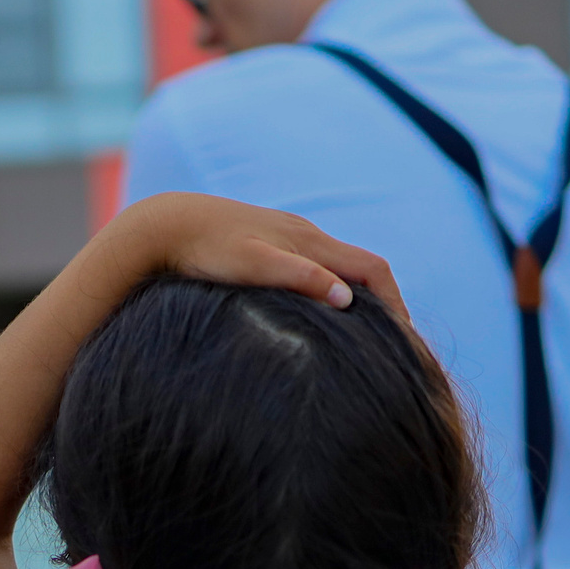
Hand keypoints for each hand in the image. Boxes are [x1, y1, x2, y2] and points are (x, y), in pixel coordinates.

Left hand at [113, 193, 406, 319]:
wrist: (164, 225)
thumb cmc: (206, 249)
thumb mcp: (255, 265)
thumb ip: (301, 278)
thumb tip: (348, 300)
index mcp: (310, 241)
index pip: (374, 270)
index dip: (396, 302)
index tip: (406, 338)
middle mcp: (305, 235)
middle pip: (363, 268)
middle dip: (384, 302)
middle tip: (395, 343)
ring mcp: (286, 237)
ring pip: (338, 266)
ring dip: (358, 296)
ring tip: (363, 334)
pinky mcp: (266, 244)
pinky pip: (314, 266)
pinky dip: (330, 289)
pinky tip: (316, 313)